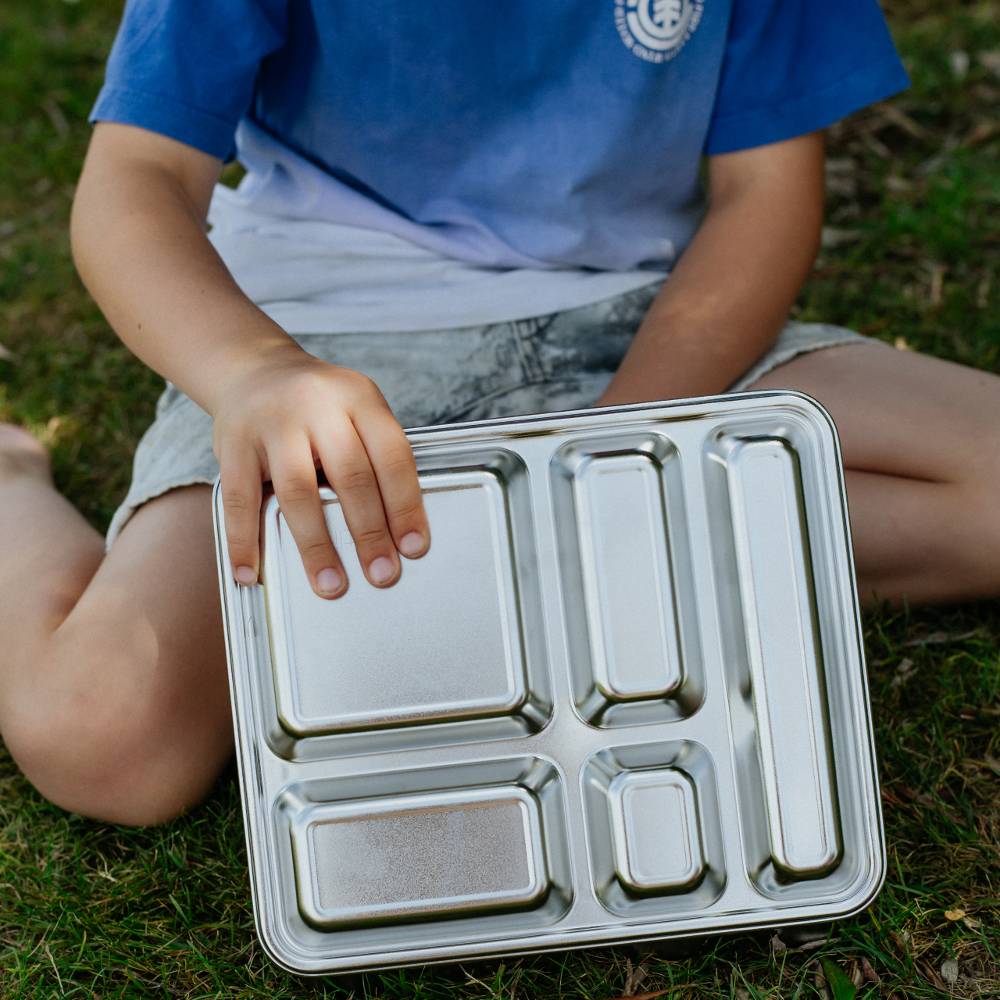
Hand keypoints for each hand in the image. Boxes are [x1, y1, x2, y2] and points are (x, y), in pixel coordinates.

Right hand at [210, 344, 429, 598]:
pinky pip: (240, 500)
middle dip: (369, 532)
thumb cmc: (319, 407)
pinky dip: (245, 541)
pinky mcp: (234, 444)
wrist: (255, 370)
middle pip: (351, 476)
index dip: (406, 505)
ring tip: (331, 584)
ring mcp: (273, 424)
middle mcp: (318, 406)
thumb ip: (376, 458)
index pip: (392, 456)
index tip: (414, 548)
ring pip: (299, 491)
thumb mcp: (357, 411)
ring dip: (316, 545)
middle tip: (382, 575)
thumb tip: (397, 532)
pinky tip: (253, 572)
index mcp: (360, 399)